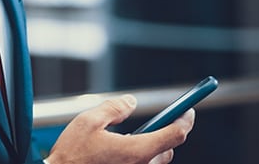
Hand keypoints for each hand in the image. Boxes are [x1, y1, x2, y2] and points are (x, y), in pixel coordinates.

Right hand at [44, 94, 194, 163]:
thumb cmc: (72, 156)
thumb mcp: (89, 121)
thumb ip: (113, 109)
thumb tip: (130, 101)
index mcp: (136, 151)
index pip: (174, 134)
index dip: (184, 120)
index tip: (187, 111)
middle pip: (167, 150)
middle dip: (162, 135)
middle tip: (154, 123)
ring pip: (154, 161)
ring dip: (148, 149)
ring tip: (124, 141)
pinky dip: (137, 159)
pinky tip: (116, 155)